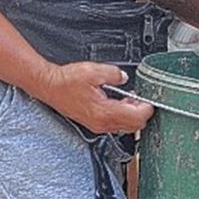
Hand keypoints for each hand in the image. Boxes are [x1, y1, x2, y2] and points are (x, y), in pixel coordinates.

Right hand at [30, 62, 153, 134]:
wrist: (49, 86)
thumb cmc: (67, 81)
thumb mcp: (94, 70)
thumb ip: (114, 74)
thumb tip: (124, 77)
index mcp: (105, 112)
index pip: (136, 118)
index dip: (146, 108)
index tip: (149, 99)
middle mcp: (102, 124)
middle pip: (133, 126)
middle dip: (140, 113)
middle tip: (141, 98)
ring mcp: (97, 125)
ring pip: (124, 127)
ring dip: (131, 114)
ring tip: (129, 98)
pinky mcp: (92, 123)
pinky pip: (114, 124)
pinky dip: (120, 115)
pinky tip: (117, 102)